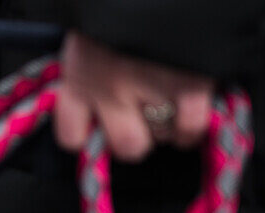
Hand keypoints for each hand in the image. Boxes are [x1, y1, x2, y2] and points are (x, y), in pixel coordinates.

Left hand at [54, 32, 214, 161]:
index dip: (86, 136)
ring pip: (160, 136)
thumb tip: (89, 102)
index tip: (95, 126)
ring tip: (171, 102)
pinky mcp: (188, 81)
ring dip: (168, 126)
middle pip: (126, 146)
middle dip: (137, 136)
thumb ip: (86, 69)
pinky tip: (192, 108)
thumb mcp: (86, 36)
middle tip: (143, 116)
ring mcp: (149, 86)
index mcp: (79, 77)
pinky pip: (191, 126)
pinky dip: (193, 124)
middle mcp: (109, 88)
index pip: (71, 137)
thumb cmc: (112, 7)